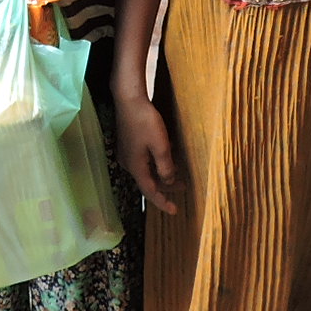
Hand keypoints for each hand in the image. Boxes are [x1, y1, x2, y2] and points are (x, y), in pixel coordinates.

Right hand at [116, 92, 181, 213]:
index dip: (162, 202)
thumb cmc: (145, 121)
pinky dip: (156, 164)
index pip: (150, 191)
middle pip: (148, 181)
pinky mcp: (128, 143)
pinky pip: (144, 161)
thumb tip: (168, 182)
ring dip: (162, 174)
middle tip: (184, 188)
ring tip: (179, 175)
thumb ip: (165, 166)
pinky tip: (167, 158)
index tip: (174, 211)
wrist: (128, 99)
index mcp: (136, 167)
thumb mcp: (160, 145)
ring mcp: (127, 153)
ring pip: (147, 170)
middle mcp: (128, 163)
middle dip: (166, 187)